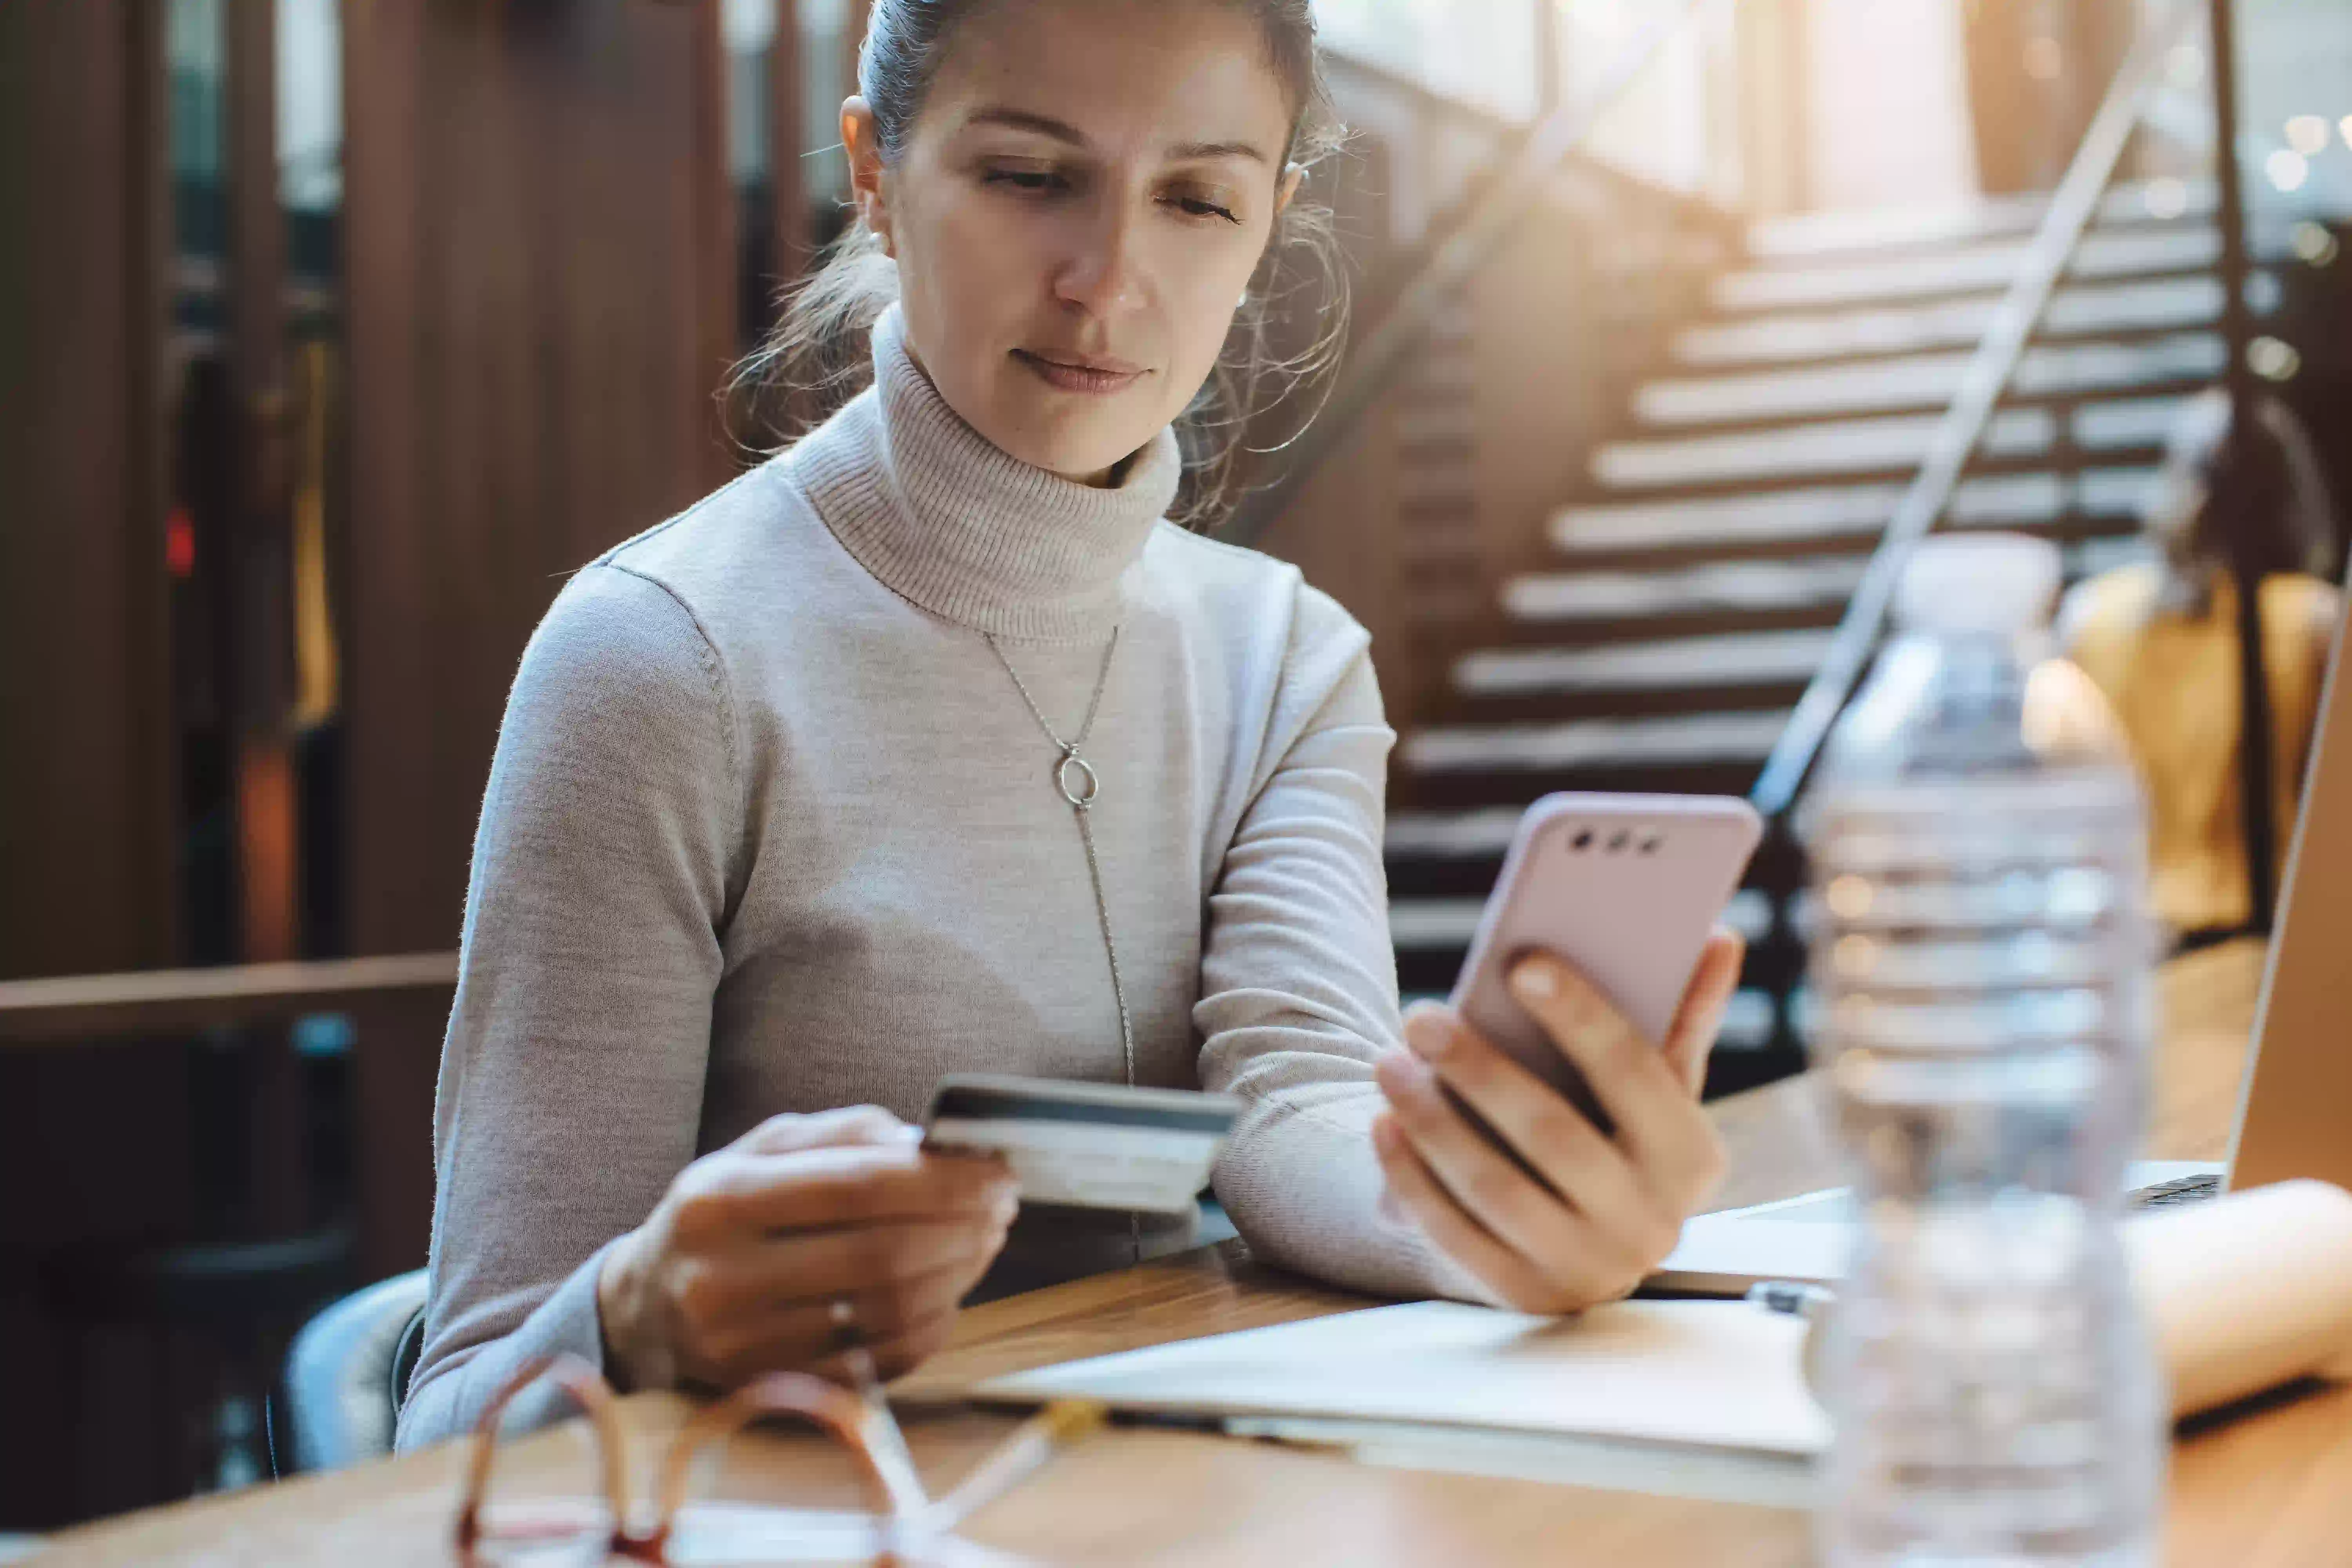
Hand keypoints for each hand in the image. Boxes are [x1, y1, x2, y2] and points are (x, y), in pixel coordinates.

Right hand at [597, 1105, 1017, 1390]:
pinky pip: (879, 1362)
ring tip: (983, 1240)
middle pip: (881, 1254)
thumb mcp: (763, 1148)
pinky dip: (931, 1324)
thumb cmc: (724, 1210)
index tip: (996, 1171)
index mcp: (721, 1200)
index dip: (942, 1181)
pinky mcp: (772, 1389)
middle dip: (961, 1227)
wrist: (648, 1304)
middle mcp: (723, 1277)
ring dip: (956, 1274)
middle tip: (1001, 1206)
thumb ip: (846, 1133)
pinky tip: (948, 1290)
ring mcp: (745, 1345)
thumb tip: (930, 1144)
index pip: (856, 1187)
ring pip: (887, 1313)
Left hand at [1371, 930, 1743, 1313]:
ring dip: (1434, 1121)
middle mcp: (1650, 1223)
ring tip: (1388, 1061)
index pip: (1637, 1074)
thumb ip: (1683, 1015)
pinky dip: (1414, 1178)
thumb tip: (1719, 937)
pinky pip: (1457, 1235)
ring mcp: (1587, 1269)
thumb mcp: (1657, 1086)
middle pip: (1555, 1135)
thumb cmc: (1617, 1133)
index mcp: (1691, 1158)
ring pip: (1498, 1189)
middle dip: (1482, 1071)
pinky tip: (1383, 1125)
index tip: (1521, 963)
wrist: (1584, 1238)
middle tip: (1422, 1017)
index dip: (1583, 1017)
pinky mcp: (1524, 1295)